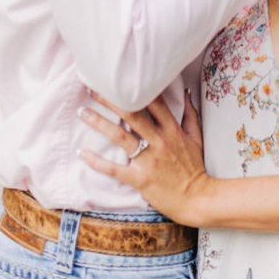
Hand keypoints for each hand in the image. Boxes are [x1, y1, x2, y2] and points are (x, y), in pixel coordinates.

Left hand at [77, 90, 211, 226]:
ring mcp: (148, 160)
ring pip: (119, 136)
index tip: (121, 79)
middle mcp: (158, 141)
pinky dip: (96, 161)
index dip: (137, 88)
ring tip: (83, 112)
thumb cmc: (195, 168)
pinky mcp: (139, 179)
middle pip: (131, 114)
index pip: (154, 102)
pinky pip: (114, 169)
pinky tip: (82, 152)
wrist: (196, 199)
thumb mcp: (195, 138)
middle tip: (93, 89)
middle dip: (111, 100)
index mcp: (172, 129)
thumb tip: (185, 92)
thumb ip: (189, 114)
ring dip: (99, 123)